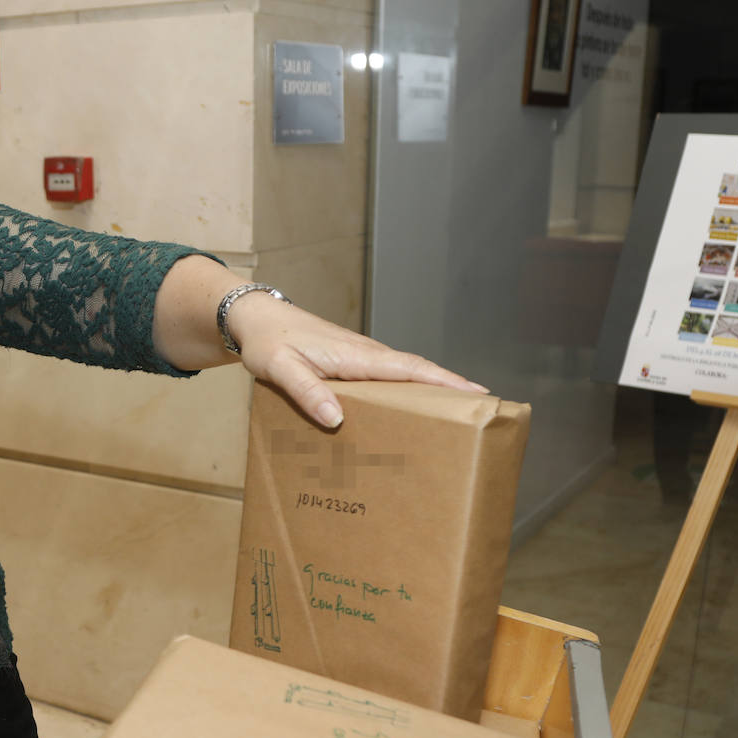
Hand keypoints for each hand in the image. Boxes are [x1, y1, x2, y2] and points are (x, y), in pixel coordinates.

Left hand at [228, 292, 487, 427]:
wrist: (254, 319)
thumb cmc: (267, 342)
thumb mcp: (279, 368)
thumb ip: (306, 391)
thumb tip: (337, 418)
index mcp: (354, 356)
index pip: (410, 368)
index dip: (444, 381)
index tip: (477, 393)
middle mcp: (365, 355)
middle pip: (418, 372)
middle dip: (452, 388)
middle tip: (484, 411)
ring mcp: (360, 359)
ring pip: (405, 375)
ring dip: (433, 390)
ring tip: (458, 417)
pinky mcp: (352, 364)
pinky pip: (388, 378)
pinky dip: (409, 390)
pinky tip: (413, 410)